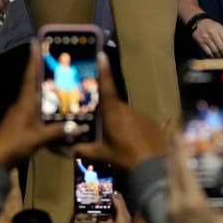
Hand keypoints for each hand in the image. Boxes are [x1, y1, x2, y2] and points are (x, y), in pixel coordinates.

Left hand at [0, 41, 69, 169]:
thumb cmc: (15, 144)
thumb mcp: (39, 138)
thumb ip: (58, 132)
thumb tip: (80, 126)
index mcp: (25, 103)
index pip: (31, 76)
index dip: (34, 60)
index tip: (36, 42)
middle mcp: (21, 105)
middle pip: (34, 84)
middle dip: (43, 73)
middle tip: (57, 62)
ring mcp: (19, 115)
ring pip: (35, 98)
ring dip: (46, 92)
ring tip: (62, 86)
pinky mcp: (19, 124)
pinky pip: (35, 111)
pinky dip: (45, 108)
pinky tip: (54, 113)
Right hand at [70, 51, 167, 170]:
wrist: (154, 166)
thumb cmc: (124, 157)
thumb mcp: (101, 155)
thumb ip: (83, 150)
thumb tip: (68, 148)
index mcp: (113, 111)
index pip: (106, 87)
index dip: (103, 71)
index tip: (102, 55)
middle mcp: (127, 108)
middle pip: (113, 103)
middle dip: (105, 109)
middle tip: (98, 119)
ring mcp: (141, 114)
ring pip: (125, 112)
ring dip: (118, 119)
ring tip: (115, 136)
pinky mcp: (151, 122)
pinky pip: (136, 120)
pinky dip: (131, 126)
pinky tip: (130, 140)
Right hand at [190, 15, 222, 57]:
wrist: (198, 23)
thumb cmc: (212, 26)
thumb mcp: (220, 28)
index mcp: (219, 29)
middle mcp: (213, 34)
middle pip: (222, 47)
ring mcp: (207, 39)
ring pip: (215, 51)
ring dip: (220, 56)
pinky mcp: (201, 43)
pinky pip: (208, 52)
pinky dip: (213, 55)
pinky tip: (215, 57)